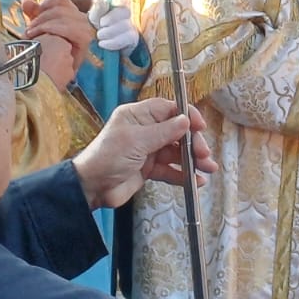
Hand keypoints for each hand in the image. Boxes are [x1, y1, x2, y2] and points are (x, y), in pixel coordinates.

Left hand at [23, 0, 91, 86]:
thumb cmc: (40, 55)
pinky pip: (70, 26)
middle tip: (30, 31)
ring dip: (44, 25)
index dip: (44, 4)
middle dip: (41, 17)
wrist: (43, 78)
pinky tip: (45, 38)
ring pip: (64, 14)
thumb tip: (27, 2)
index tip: (33, 15)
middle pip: (61, 5)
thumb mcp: (36, 30)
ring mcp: (85, 30)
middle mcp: (81, 21)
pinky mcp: (85, 39)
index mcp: (70, 16)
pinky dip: (54, 30)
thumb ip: (34, 15)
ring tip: (34, 36)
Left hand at [72, 97, 216, 208]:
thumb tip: (187, 121)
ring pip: (177, 152)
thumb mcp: (137, 141)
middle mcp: (145, 130)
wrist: (91, 189)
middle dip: (192, 143)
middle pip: (177, 131)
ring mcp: (148, 150)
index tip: (201, 128)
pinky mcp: (149, 169)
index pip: (169, 109)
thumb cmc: (108, 157)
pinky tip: (196, 181)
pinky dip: (184, 175)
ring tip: (208, 169)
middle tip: (203, 154)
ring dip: (193, 160)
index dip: (187, 116)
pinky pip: (170, 169)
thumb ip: (164, 131)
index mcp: (138, 116)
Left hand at [87, 0, 140, 52]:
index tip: (107, 5)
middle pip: (125, 11)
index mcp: (115, 8)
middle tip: (100, 25)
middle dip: (112, 17)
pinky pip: (128, 38)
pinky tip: (103, 44)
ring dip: (110, 31)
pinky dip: (114, 41)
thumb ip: (96, 11)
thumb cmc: (94, 34)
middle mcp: (125, 16)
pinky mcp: (132, 41)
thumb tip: (101, 0)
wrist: (94, 55)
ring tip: (99, 36)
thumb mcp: (92, 21)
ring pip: (127, 25)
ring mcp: (131, 28)